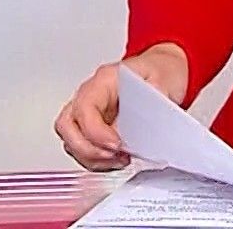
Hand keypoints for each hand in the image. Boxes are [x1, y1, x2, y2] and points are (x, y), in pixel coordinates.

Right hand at [55, 43, 189, 170]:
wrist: (165, 71)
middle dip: (87, 149)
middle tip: (114, 156)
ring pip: (72, 141)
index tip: (117, 145)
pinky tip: (118, 160)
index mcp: (104, 80)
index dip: (95, 132)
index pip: (85, 107)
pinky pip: (84, 149)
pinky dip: (98, 161)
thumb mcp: (165, 79)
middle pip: (67, 126)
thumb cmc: (160, 71)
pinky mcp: (95, 129)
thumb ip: (153, 103)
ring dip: (93, 158)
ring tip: (120, 160)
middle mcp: (91, 96)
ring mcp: (90, 113)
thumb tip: (146, 125)